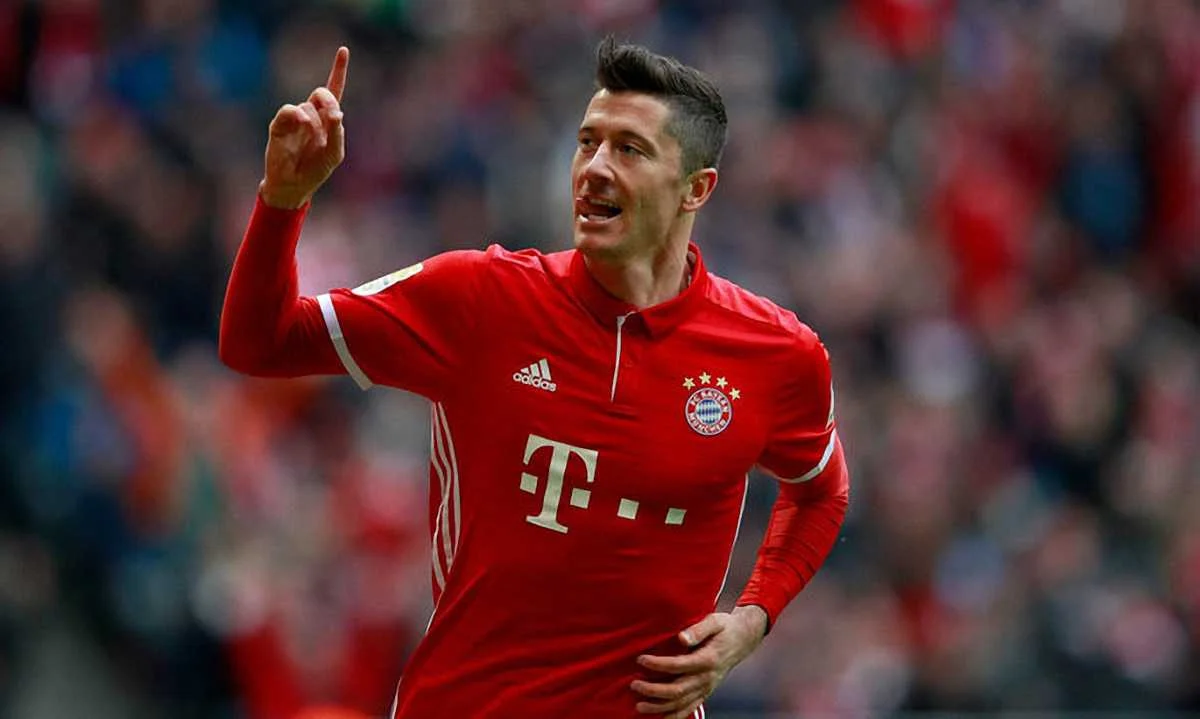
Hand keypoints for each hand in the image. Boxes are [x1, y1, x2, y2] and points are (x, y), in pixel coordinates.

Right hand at [260, 46, 348, 208]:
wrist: (294, 185)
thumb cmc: (316, 169)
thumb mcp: (334, 153)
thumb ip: (338, 132)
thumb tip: (337, 112)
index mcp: (327, 119)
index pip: (333, 90)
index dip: (338, 70)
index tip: (343, 49)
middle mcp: (311, 114)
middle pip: (322, 93)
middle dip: (329, 100)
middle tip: (332, 115)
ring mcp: (294, 119)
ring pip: (308, 106)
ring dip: (314, 123)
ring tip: (312, 142)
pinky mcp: (279, 125)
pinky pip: (290, 111)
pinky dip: (298, 116)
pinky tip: (302, 124)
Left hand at [631, 606, 767, 716]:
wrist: (744, 638)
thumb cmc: (726, 627)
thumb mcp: (715, 621)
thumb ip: (698, 629)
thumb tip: (682, 638)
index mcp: (708, 659)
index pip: (678, 665)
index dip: (658, 665)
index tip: (641, 659)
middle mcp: (707, 677)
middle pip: (677, 690)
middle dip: (653, 690)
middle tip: (635, 684)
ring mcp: (707, 687)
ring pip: (681, 703)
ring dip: (659, 707)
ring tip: (640, 706)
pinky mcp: (706, 692)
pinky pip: (690, 708)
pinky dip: (675, 716)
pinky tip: (661, 718)